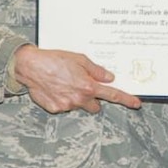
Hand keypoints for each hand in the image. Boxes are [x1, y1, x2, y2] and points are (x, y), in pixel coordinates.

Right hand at [12, 45, 140, 114]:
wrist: (30, 66)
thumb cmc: (54, 60)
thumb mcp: (79, 59)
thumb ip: (96, 70)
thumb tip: (109, 77)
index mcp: (88, 86)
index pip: (113, 95)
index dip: (126, 99)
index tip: (136, 103)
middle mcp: (79, 98)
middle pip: (95, 106)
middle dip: (93, 99)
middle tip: (83, 86)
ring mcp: (67, 105)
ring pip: (79, 106)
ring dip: (77, 99)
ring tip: (64, 84)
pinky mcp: (55, 109)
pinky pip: (64, 106)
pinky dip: (62, 99)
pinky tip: (55, 88)